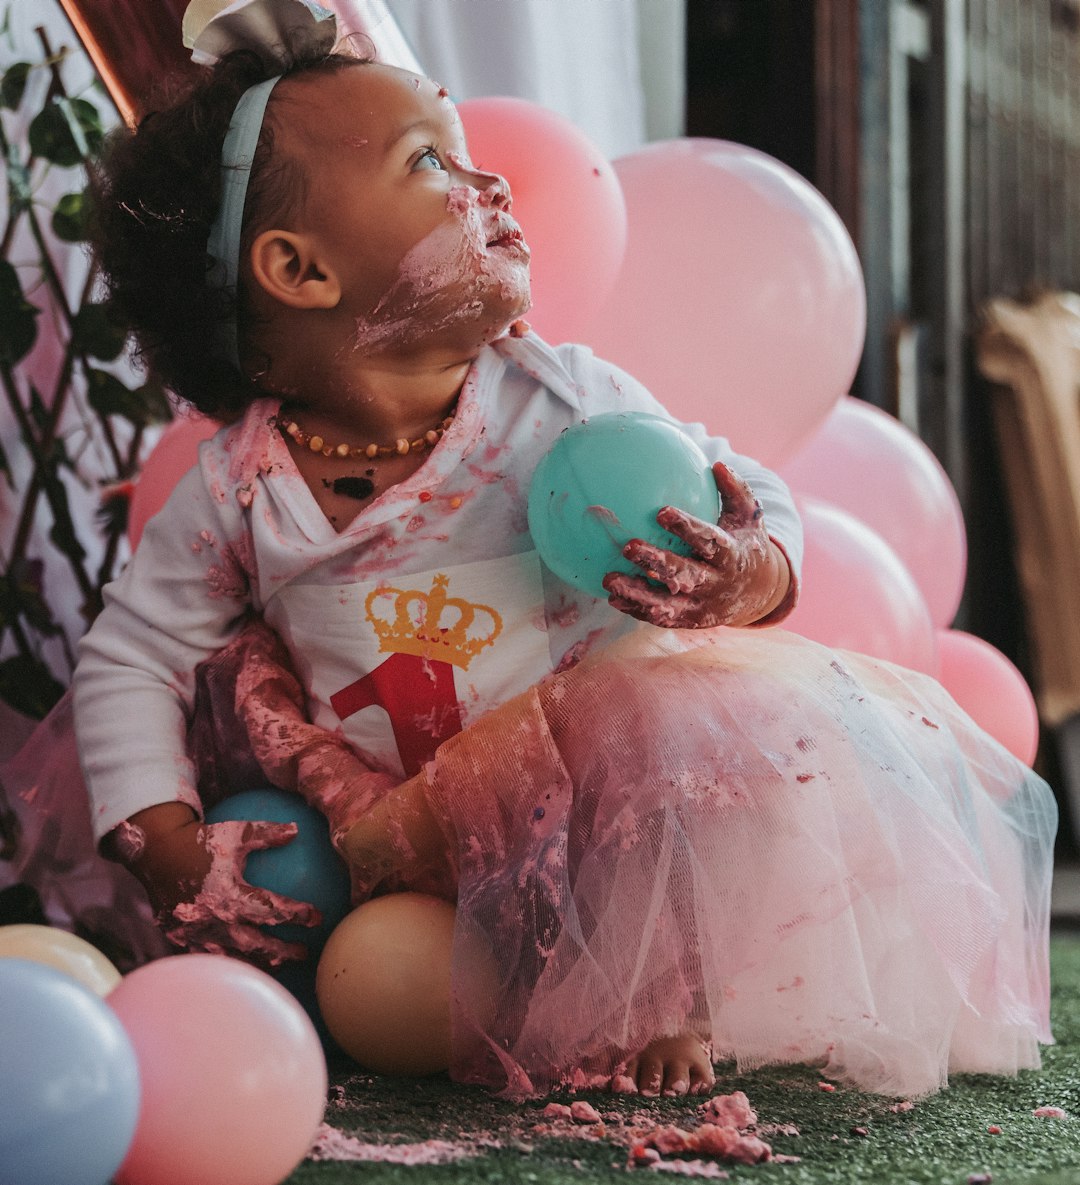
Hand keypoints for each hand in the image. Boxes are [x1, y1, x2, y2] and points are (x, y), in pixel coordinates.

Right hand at [114, 803, 320, 965]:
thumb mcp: (236, 832)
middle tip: (304, 953)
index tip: (317, 917)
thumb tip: (296, 830)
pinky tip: (240, 964)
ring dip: (258, 963)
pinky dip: (226, 962)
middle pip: (257, 945)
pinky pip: (206, 957)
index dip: (298, 914)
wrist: (156, 852)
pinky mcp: (181, 938)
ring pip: (233, 957)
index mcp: (231, 895)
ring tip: (278, 966)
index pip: (272, 910)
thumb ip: (267, 834)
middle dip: (284, 951)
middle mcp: (215, 920)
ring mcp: (197, 933)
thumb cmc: (200, 841)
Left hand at [602, 462, 790, 628]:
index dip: (687, 528)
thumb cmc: (746, 542)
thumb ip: (735, 490)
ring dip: (638, 594)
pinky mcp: (691, 620)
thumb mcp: (749, 516)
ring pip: (669, 604)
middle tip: (628, 546)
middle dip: (657, 562)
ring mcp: (703, 605)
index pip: (709, 541)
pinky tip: (613, 598)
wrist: (761, 592)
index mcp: (732, 556)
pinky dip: (638, 610)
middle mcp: (717, 583)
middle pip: (685, 575)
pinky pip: (662, 617)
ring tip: (609, 580)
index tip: (661, 512)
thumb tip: (716, 464)